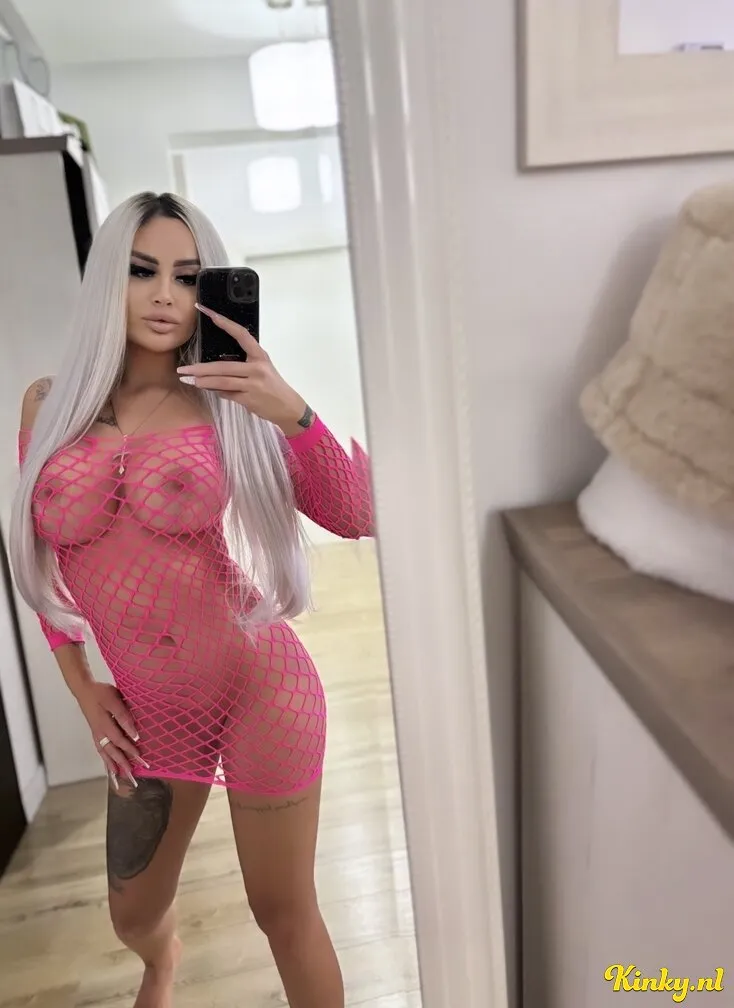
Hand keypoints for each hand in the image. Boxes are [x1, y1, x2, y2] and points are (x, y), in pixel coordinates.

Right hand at [76, 681, 146, 788]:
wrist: (84, 690)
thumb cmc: (101, 693)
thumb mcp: (114, 700)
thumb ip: (123, 716)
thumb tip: (133, 732)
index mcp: (104, 724)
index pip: (119, 740)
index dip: (129, 748)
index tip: (139, 756)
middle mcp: (99, 732)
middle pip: (112, 750)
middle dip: (122, 762)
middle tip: (130, 774)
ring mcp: (96, 733)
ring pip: (104, 752)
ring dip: (112, 763)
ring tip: (118, 775)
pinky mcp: (94, 732)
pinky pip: (99, 749)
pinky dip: (104, 758)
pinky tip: (108, 763)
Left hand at [177, 304, 307, 433]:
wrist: (288, 406)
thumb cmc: (272, 385)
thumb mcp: (262, 368)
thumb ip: (244, 363)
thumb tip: (218, 363)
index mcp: (260, 355)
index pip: (240, 334)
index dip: (223, 322)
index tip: (206, 312)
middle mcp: (257, 368)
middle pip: (223, 366)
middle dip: (200, 369)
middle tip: (183, 369)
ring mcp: (253, 384)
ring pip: (222, 381)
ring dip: (203, 382)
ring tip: (188, 380)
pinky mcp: (249, 399)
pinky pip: (227, 393)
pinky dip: (216, 391)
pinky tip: (208, 389)